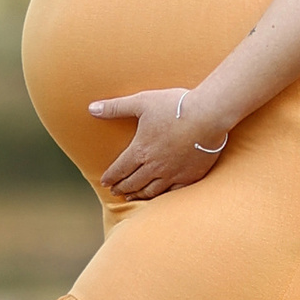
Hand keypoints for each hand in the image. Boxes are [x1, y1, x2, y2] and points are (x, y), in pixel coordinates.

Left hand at [89, 88, 230, 198]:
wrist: (208, 115)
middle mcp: (154, 166)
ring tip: (132, 197)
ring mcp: (173, 173)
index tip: (105, 182)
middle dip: (122, 188)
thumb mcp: (141, 102)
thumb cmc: (174, 106)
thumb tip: (91, 108)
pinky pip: (173, 192)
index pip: (120, 169)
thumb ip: (115, 107)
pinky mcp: (190, 176)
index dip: (111, 177)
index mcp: (140, 150)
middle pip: (133, 182)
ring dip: (139, 194)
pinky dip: (163, 196)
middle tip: (115, 191)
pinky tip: (160, 196)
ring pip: (151, 190)